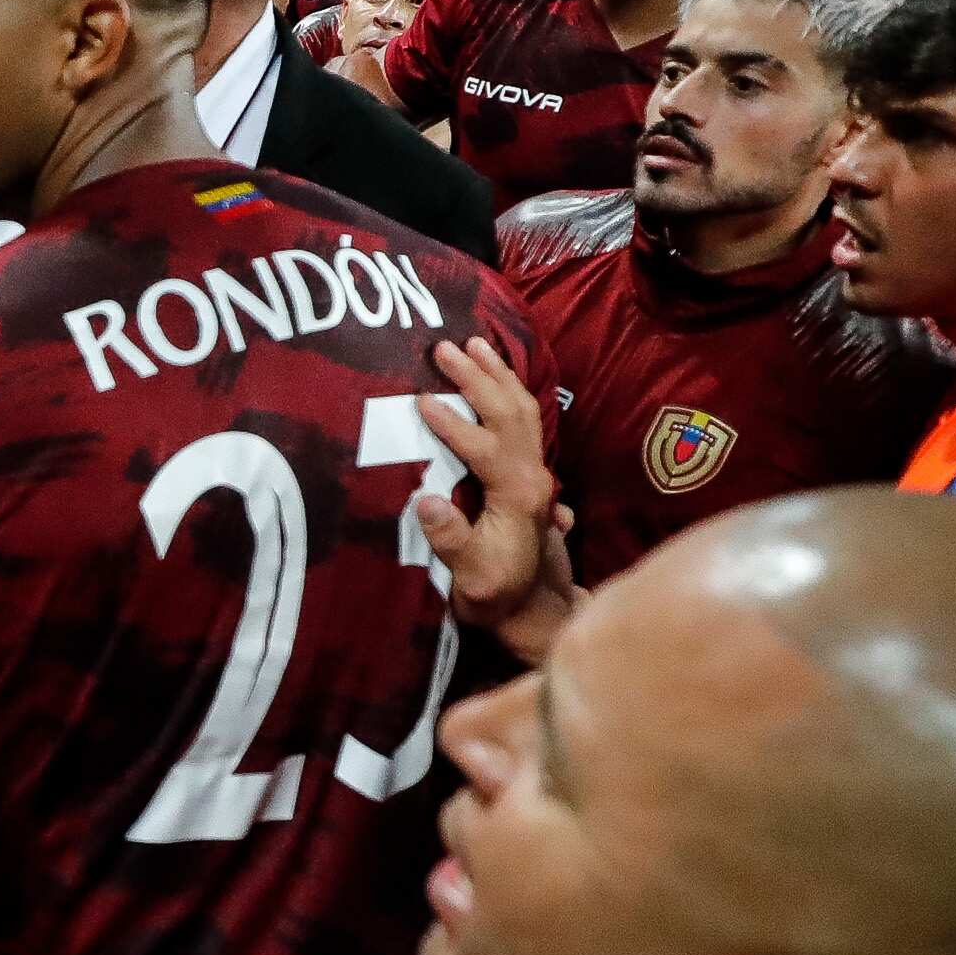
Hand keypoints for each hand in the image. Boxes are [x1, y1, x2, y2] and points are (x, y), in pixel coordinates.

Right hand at [410, 336, 581, 664]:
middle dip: (476, 378)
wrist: (530, 611)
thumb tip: (427, 501)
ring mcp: (536, 472)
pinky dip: (508, 387)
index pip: (483, 447)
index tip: (419, 401)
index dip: (452, 424)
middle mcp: (533, 476)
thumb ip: (450, 541)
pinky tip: (493, 371)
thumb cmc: (494, 596)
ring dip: (496, 374)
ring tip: (471, 343)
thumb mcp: (469, 579)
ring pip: (522, 409)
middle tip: (442, 347)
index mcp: (517, 496)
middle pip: (508, 413)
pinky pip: (524, 417)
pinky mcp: (530, 472)